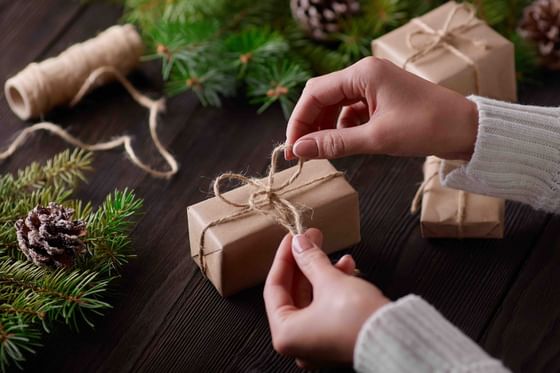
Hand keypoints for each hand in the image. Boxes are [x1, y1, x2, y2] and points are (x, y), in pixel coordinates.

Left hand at [263, 228, 388, 367]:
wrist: (396, 340)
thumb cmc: (357, 318)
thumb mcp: (330, 281)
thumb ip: (310, 259)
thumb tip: (299, 242)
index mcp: (285, 333)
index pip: (274, 288)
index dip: (284, 258)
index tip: (292, 238)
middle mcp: (297, 342)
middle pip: (294, 293)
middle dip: (306, 263)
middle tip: (313, 238)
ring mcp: (316, 343)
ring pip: (312, 299)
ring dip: (324, 273)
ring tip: (339, 254)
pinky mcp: (335, 339)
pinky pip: (326, 308)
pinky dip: (334, 288)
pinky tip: (348, 268)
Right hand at [285, 57, 477, 160]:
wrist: (468, 130)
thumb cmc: (427, 128)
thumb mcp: (376, 138)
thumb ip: (334, 143)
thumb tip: (299, 150)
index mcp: (363, 73)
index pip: (315, 93)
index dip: (298, 121)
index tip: (292, 149)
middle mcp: (365, 74)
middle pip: (322, 96)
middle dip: (310, 124)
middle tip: (302, 153)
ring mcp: (374, 85)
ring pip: (336, 105)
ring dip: (326, 127)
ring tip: (323, 151)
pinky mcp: (382, 98)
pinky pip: (352, 111)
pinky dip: (344, 128)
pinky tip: (346, 143)